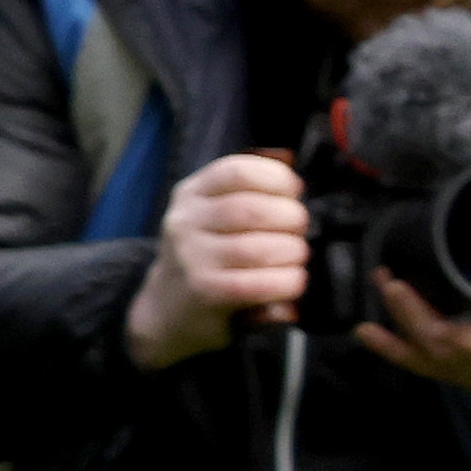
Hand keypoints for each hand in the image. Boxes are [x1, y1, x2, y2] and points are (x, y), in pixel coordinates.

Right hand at [126, 153, 308, 367]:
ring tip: (297, 257)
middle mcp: (185, 221)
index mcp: (192, 194)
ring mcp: (191, 258)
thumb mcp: (216, 214)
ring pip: (256, 248)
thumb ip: (249, 189)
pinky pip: (254, 284)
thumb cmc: (209, 255)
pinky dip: (285, 282)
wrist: (170, 309)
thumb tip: (289, 161)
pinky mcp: (202, 293)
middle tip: (300, 231)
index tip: (295, 191)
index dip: (277, 178)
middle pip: (251, 210)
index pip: (237, 171)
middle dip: (291, 218)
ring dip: (292, 252)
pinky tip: (292, 282)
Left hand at [357, 270, 470, 409]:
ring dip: (397, 320)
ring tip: (382, 287)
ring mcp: (464, 372)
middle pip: (441, 341)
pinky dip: (389, 347)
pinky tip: (365, 331)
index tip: (422, 288)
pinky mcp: (452, 375)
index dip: (450, 325)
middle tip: (393, 279)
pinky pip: (417, 364)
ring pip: (424, 353)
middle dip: (412, 311)